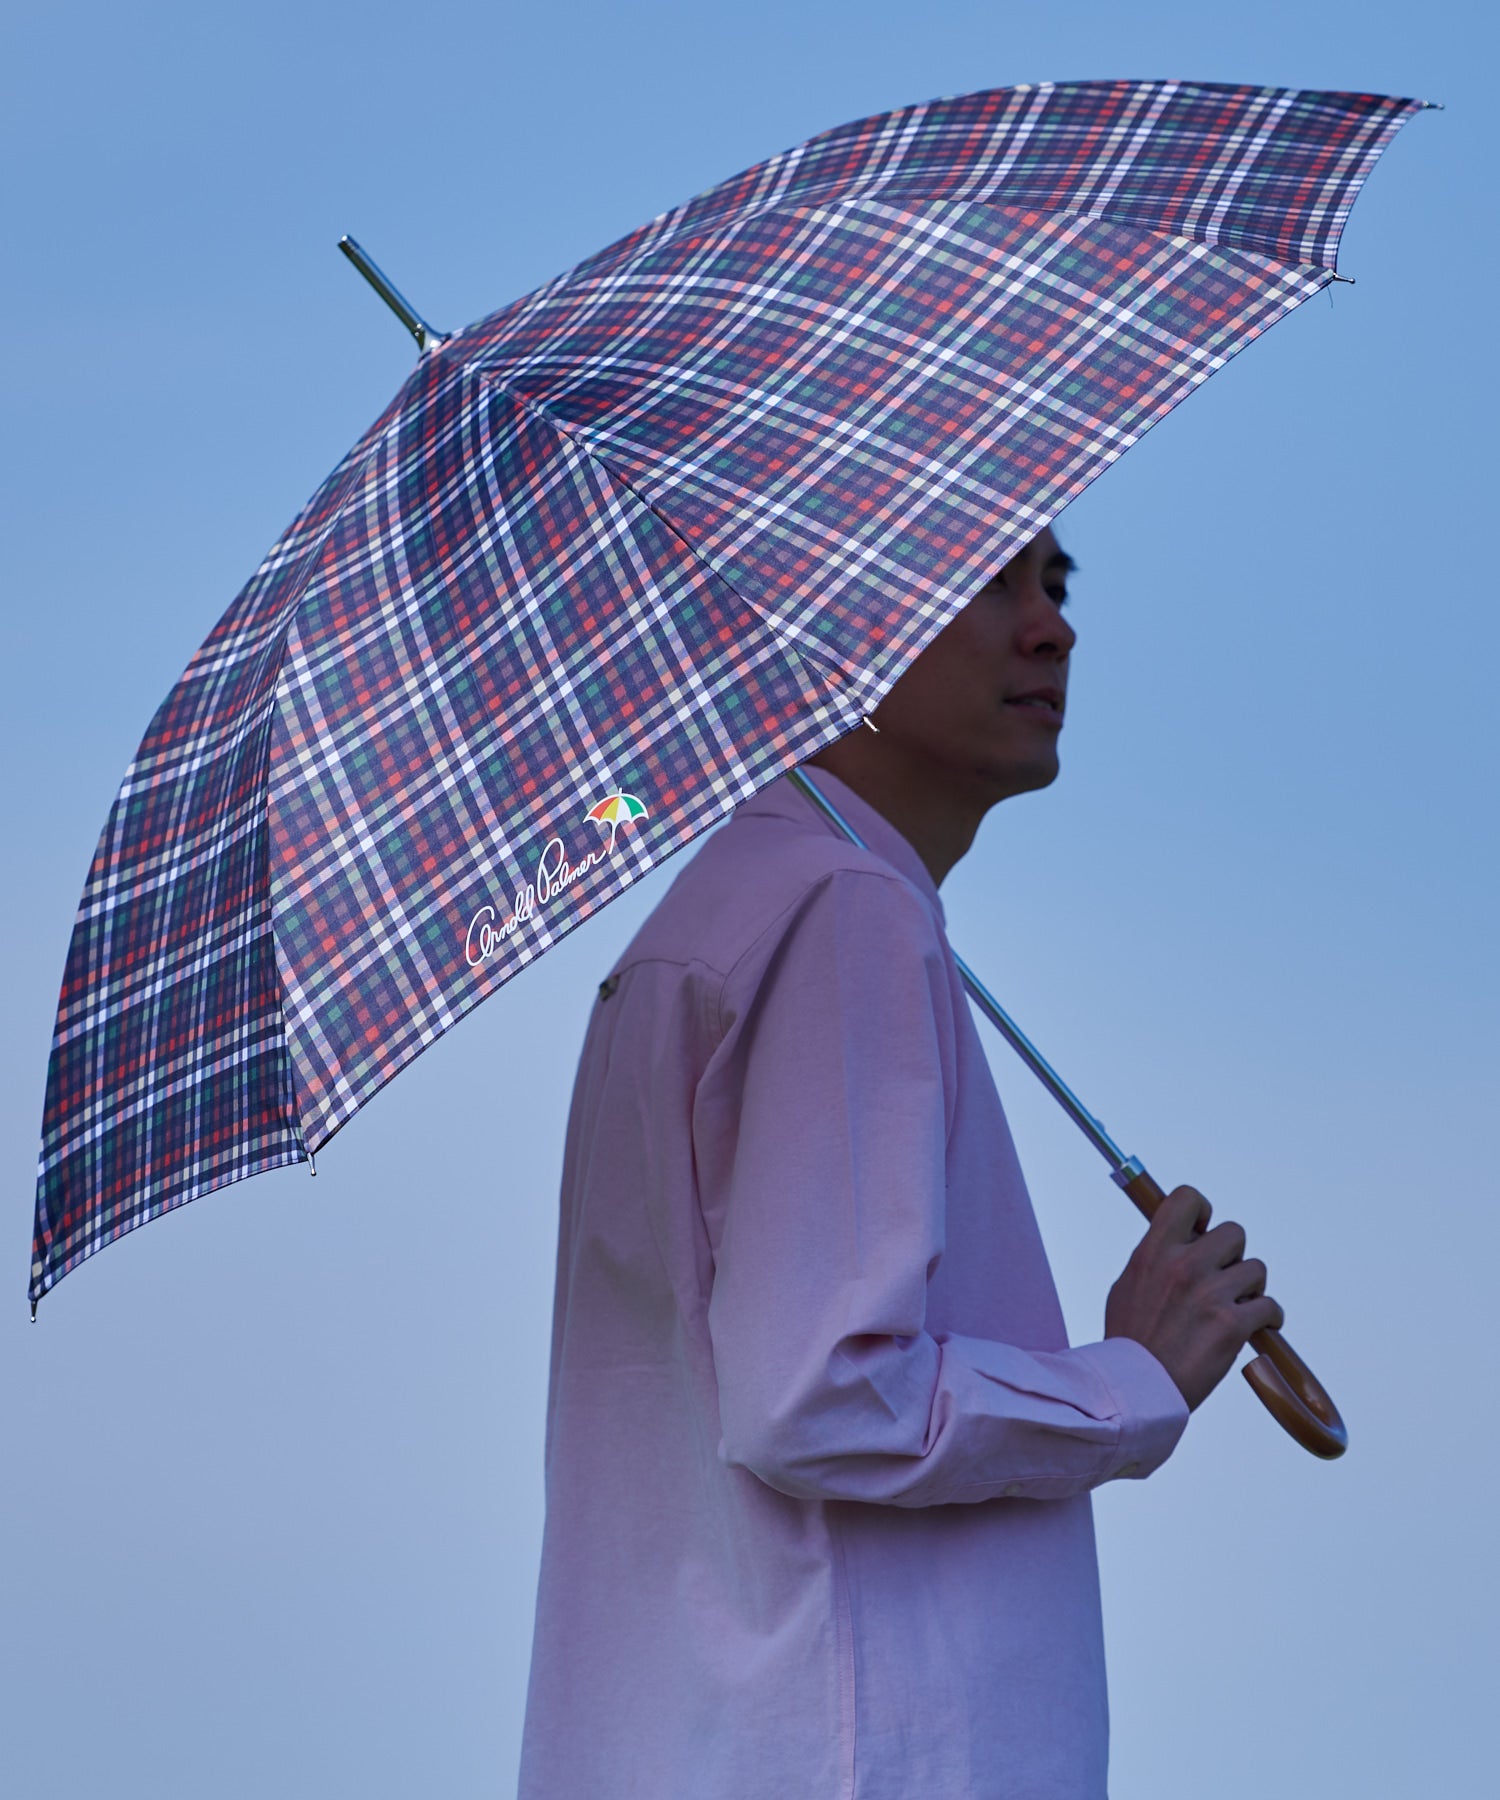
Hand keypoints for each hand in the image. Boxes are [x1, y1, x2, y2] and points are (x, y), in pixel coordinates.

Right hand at [1103, 1184, 1284, 1411]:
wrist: (1137, 1389)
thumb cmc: (1130, 1340)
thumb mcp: (1128, 1284)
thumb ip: (1155, 1258)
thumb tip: (1178, 1239)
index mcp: (1154, 1251)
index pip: (1187, 1199)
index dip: (1202, 1210)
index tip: (1201, 1231)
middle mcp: (1183, 1265)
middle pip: (1233, 1232)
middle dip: (1233, 1256)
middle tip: (1222, 1280)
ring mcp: (1209, 1294)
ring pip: (1256, 1269)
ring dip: (1251, 1289)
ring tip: (1237, 1308)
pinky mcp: (1232, 1325)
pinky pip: (1269, 1307)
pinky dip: (1270, 1318)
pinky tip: (1259, 1327)